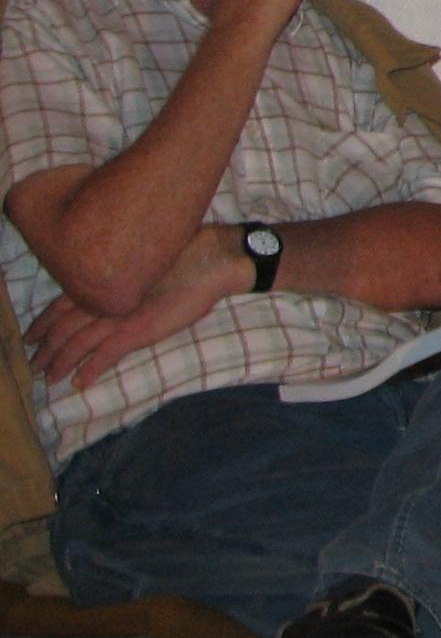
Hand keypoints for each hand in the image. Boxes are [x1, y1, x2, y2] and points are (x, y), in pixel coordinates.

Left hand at [25, 228, 246, 387]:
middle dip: (45, 347)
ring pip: (77, 343)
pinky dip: (90, 370)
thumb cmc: (187, 254)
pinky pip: (105, 355)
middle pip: (63, 327)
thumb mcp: (144, 262)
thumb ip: (122, 277)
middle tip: (34, 364)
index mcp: (105, 278)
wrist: (212, 260)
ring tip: (49, 379)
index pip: (61, 304)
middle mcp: (105, 296)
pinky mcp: (137, 330)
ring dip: (60, 363)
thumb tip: (108, 287)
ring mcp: (120, 314)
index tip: (31, 336)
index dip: (42, 322)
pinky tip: (79, 383)